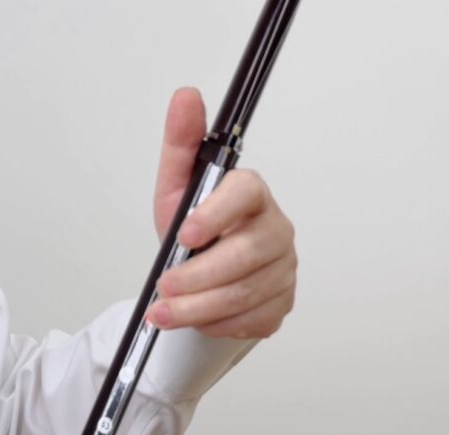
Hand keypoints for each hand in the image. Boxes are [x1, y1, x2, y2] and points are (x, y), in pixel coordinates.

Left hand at [149, 87, 296, 338]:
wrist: (203, 277)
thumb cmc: (192, 230)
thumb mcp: (177, 188)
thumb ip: (180, 144)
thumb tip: (186, 96)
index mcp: (252, 195)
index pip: (246, 193)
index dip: (216, 214)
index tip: (184, 234)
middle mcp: (275, 229)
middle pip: (246, 253)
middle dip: (198, 275)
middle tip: (164, 287)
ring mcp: (284, 269)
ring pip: (246, 292)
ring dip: (199, 307)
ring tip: (167, 311)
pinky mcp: (282, 302)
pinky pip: (252, 319)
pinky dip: (218, 324)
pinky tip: (198, 318)